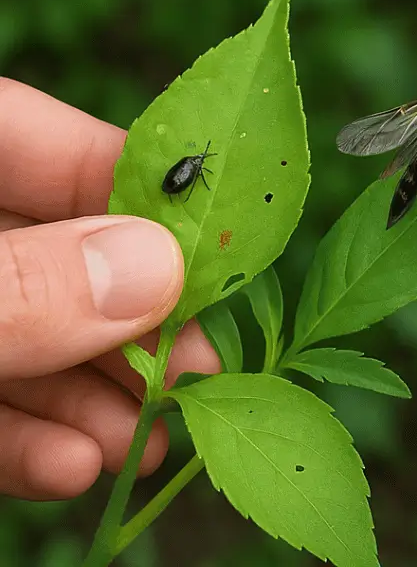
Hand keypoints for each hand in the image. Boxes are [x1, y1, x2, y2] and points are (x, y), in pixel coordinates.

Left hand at [0, 78, 219, 499]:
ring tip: (149, 438)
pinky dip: (26, 440)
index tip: (211, 240)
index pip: (27, 133)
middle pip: (49, 251)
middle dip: (130, 319)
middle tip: (199, 368)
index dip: (130, 178)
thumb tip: (160, 267)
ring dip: (93, 397)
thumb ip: (21, 287)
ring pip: (23, 337)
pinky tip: (73, 467)